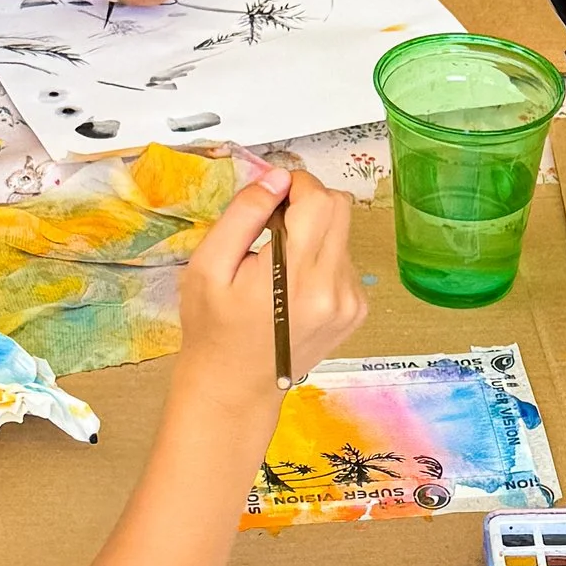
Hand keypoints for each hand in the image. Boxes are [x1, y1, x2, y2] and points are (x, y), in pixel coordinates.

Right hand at [175, 166, 364, 410]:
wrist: (235, 387)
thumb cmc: (213, 329)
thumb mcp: (209, 266)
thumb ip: (244, 215)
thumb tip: (276, 178)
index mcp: (296, 276)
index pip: (319, 199)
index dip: (295, 185)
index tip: (271, 197)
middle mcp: (333, 289)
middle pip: (340, 208)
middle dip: (307, 203)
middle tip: (272, 226)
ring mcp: (350, 302)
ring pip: (343, 233)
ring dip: (314, 233)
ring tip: (278, 265)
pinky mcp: (356, 311)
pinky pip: (346, 260)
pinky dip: (322, 259)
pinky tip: (294, 284)